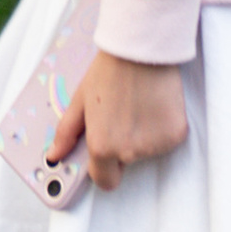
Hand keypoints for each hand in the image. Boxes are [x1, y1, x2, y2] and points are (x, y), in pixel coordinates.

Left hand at [53, 50, 186, 189]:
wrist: (140, 50)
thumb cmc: (107, 73)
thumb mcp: (80, 101)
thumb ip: (66, 134)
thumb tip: (53, 157)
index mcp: (102, 147)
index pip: (105, 181)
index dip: (103, 167)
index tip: (104, 151)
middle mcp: (130, 152)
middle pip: (126, 163)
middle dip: (122, 146)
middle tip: (121, 114)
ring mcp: (156, 146)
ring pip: (147, 151)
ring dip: (142, 135)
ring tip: (137, 104)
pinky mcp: (177, 135)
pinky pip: (166, 140)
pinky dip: (161, 127)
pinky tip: (154, 104)